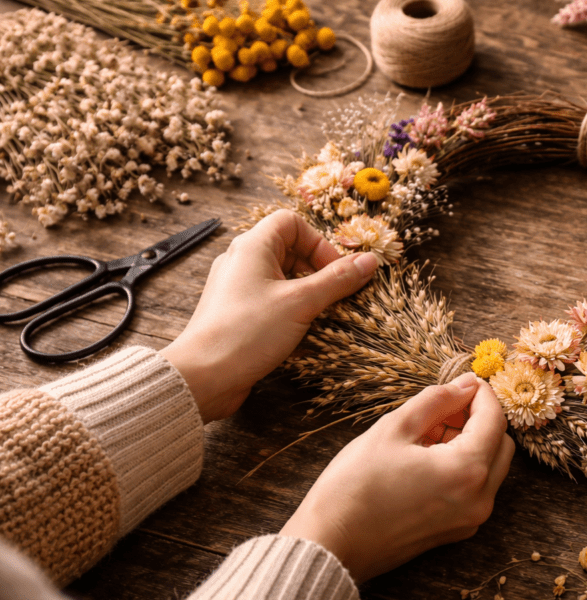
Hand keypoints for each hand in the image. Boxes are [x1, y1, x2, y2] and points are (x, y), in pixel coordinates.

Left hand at [161, 209, 377, 422]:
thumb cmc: (246, 332)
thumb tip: (369, 261)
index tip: (335, 272)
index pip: (292, 222)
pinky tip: (300, 334)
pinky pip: (271, 300)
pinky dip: (291, 311)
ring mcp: (237, 288)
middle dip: (317, 270)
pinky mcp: (237, 313)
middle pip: (289, 249)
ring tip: (320, 316)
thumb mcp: (301, 302)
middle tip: (335, 295)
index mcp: (253, 246)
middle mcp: (242, 261)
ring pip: (282, 278)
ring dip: (307, 293)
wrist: (203, 376)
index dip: (319, 243)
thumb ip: (337, 280)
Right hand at [280, 372, 515, 582]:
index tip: (464, 380)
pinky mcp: (456, 531)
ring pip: (490, 467)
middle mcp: (479, 499)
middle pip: (501, 445)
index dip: (482, 394)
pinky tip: (427, 456)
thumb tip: (467, 384)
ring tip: (429, 431)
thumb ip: (437, 401)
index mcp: (467, 471)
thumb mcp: (395, 429)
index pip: (495, 420)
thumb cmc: (355, 486)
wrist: (330, 545)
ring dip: (471, 442)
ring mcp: (469, 520)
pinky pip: (474, 489)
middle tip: (445, 406)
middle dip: (480, 419)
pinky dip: (463, 466)